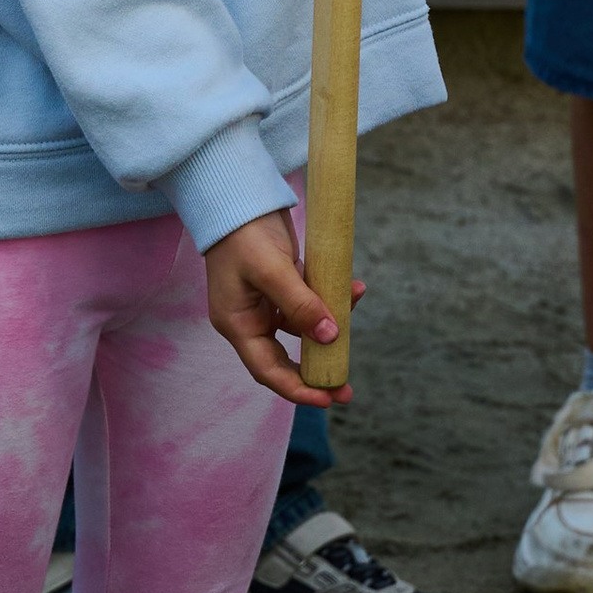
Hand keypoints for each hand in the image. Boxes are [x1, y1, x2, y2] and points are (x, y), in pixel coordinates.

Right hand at [204, 209, 354, 404]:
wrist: (237, 194)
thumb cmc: (244, 232)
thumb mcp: (272, 269)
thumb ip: (300, 305)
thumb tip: (330, 337)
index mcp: (238, 324)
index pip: (267, 370)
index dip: (297, 389)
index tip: (327, 398)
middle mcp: (250, 320)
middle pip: (285, 360)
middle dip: (316, 373)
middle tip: (346, 390)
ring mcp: (265, 304)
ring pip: (302, 330)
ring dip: (329, 330)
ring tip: (354, 320)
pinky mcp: (281, 286)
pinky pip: (309, 304)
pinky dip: (330, 300)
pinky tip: (352, 290)